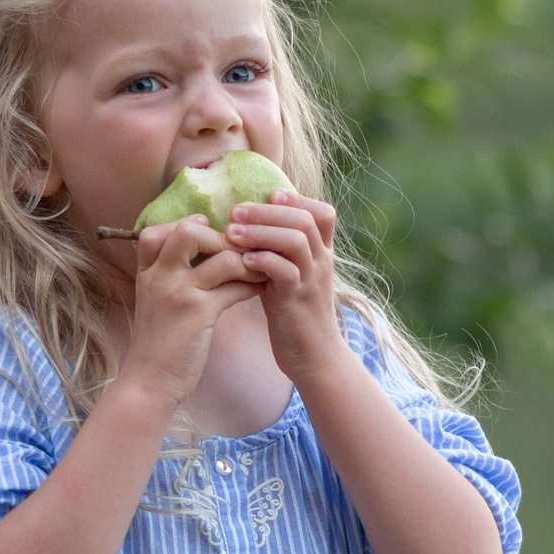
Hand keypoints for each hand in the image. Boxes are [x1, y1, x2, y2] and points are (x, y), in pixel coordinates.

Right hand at [119, 216, 265, 406]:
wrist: (149, 380)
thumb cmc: (157, 341)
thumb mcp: (153, 299)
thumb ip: (168, 273)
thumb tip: (203, 247)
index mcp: (146, 271)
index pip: (158, 230)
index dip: (187, 226)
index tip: (209, 237)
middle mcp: (159, 276)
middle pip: (189, 231)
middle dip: (221, 236)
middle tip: (238, 251)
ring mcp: (179, 293)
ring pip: (223, 257)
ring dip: (247, 261)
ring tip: (257, 269)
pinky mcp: (199, 313)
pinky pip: (236, 287)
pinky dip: (253, 285)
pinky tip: (260, 288)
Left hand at [226, 191, 344, 382]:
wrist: (314, 358)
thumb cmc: (295, 316)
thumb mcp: (292, 277)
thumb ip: (280, 253)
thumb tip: (252, 227)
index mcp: (322, 254)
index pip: (323, 213)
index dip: (297, 199)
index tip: (268, 195)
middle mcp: (322, 262)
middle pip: (304, 220)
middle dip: (267, 211)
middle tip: (236, 210)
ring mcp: (312, 280)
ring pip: (296, 240)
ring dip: (260, 232)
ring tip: (231, 232)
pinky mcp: (298, 300)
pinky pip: (285, 271)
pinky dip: (262, 261)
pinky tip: (241, 260)